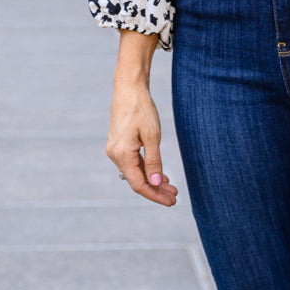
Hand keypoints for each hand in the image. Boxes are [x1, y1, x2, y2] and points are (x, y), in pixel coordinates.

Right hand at [106, 33, 177, 206]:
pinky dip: (147, 170)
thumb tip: (154, 184)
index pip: (139, 185)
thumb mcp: (152, 135)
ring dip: (152, 181)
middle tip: (174, 197)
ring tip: (171, 188)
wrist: (129, 87)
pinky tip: (159, 175)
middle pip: (137, 181)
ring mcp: (115, 150)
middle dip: (156, 190)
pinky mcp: (119, 145)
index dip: (155, 195)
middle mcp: (115, 155)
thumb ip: (154, 161)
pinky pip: (133, 163)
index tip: (171, 201)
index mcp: (121, 154)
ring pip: (135, 173)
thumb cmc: (141, 108)